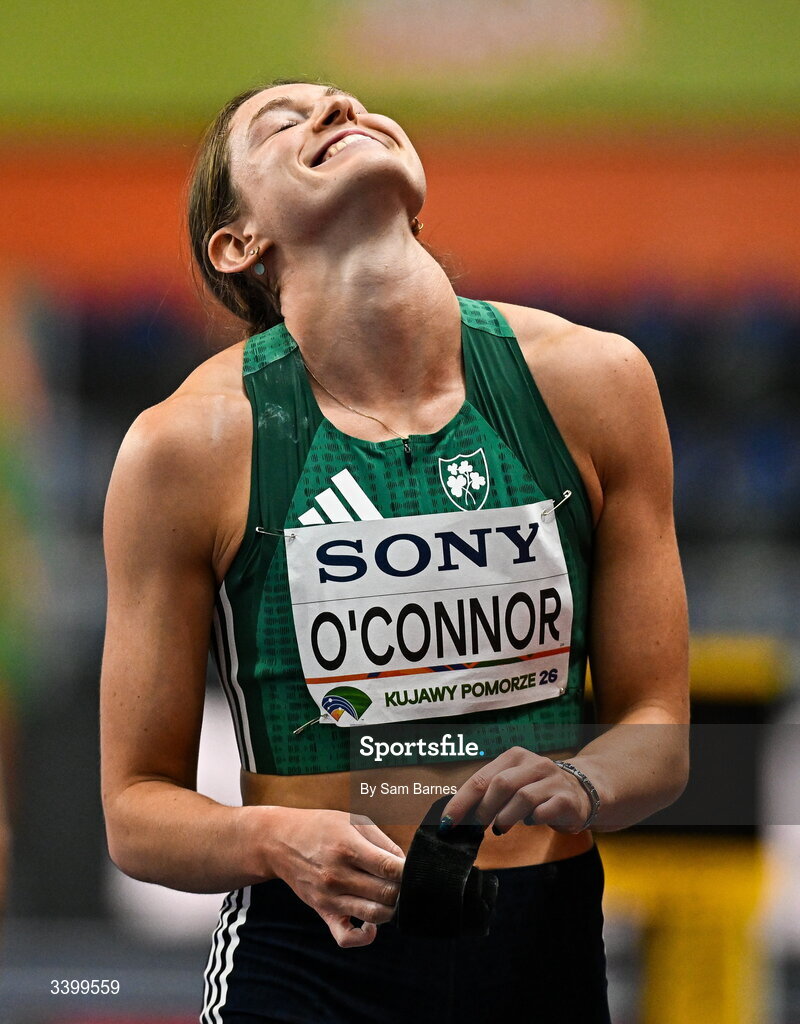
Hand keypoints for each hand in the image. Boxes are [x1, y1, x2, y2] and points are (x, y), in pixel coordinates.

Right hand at [267, 808, 404, 947]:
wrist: (280, 841)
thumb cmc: (322, 826)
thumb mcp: (353, 821)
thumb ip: (383, 842)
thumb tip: (405, 864)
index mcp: (347, 848)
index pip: (390, 868)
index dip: (409, 871)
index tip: (416, 869)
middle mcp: (337, 875)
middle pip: (386, 894)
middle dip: (405, 890)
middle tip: (409, 883)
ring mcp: (329, 897)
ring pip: (374, 915)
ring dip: (392, 909)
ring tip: (395, 897)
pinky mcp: (323, 911)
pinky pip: (346, 937)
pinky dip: (364, 936)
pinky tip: (371, 923)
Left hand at [440, 747, 592, 835]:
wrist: (581, 792)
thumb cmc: (536, 790)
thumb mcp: (512, 784)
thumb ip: (488, 794)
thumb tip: (457, 815)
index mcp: (514, 757)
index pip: (481, 778)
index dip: (461, 802)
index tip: (447, 823)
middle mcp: (534, 763)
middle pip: (500, 785)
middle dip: (484, 810)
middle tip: (478, 827)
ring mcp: (552, 780)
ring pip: (522, 798)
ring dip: (505, 818)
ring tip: (500, 828)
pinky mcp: (567, 800)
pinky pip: (544, 812)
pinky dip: (532, 820)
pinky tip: (531, 822)